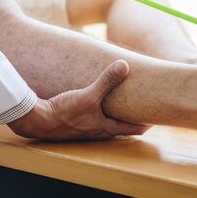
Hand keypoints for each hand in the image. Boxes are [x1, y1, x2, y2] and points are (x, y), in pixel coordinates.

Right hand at [8, 60, 149, 139]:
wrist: (38, 121)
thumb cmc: (64, 112)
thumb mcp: (88, 95)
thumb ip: (107, 81)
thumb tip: (125, 66)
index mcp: (106, 128)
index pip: (134, 129)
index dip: (147, 123)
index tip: (157, 116)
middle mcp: (98, 132)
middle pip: (122, 128)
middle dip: (133, 118)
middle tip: (144, 108)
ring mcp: (86, 129)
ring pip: (108, 124)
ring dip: (116, 115)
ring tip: (123, 104)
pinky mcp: (75, 123)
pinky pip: (94, 119)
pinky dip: (101, 112)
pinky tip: (97, 102)